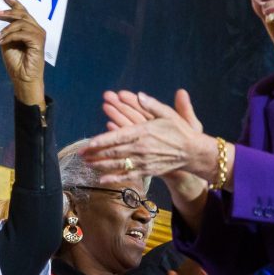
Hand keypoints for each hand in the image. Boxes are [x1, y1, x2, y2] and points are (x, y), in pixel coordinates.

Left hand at [0, 0, 45, 104]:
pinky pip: (22, 33)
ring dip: (6, 29)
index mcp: (30, 28)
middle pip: (23, 14)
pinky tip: (0, 42)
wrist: (23, 78)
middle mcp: (37, 29)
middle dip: (9, 12)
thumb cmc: (16, 63)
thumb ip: (6, 31)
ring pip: (21, 23)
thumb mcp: (7, 43)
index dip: (14, 2)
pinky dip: (9, 36)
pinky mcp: (38, 42)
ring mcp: (39, 35)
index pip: (23, 11)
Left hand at [86, 90, 211, 185]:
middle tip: (81, 153)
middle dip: (96, 153)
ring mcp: (143, 161)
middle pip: (114, 151)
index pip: (118, 136)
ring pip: (118, 164)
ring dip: (101, 165)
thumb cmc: (179, 131)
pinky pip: (128, 176)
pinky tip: (102, 179)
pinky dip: (114, 178)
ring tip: (87, 163)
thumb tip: (139, 95)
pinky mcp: (147, 171)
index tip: (90, 143)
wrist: (192, 152)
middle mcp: (141, 148)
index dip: (103, 140)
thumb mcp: (168, 114)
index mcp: (144, 132)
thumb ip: (152, 105)